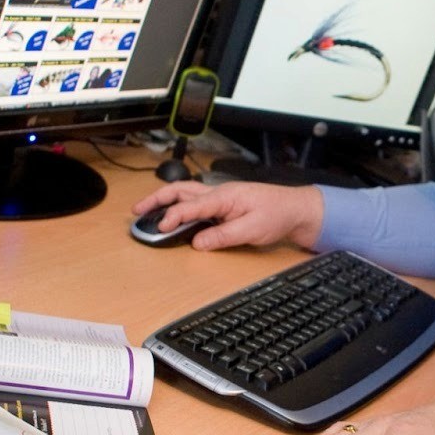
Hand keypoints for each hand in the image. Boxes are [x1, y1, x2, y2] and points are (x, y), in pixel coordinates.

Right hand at [130, 180, 323, 251]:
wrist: (296, 209)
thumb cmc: (278, 214)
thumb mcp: (251, 229)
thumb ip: (223, 235)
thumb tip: (198, 242)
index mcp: (224, 197)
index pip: (191, 206)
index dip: (173, 218)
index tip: (160, 228)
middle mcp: (219, 193)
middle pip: (181, 192)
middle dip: (156, 200)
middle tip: (137, 210)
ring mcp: (221, 197)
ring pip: (186, 194)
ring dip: (165, 201)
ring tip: (147, 210)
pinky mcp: (224, 204)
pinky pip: (196, 202)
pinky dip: (179, 205)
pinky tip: (173, 214)